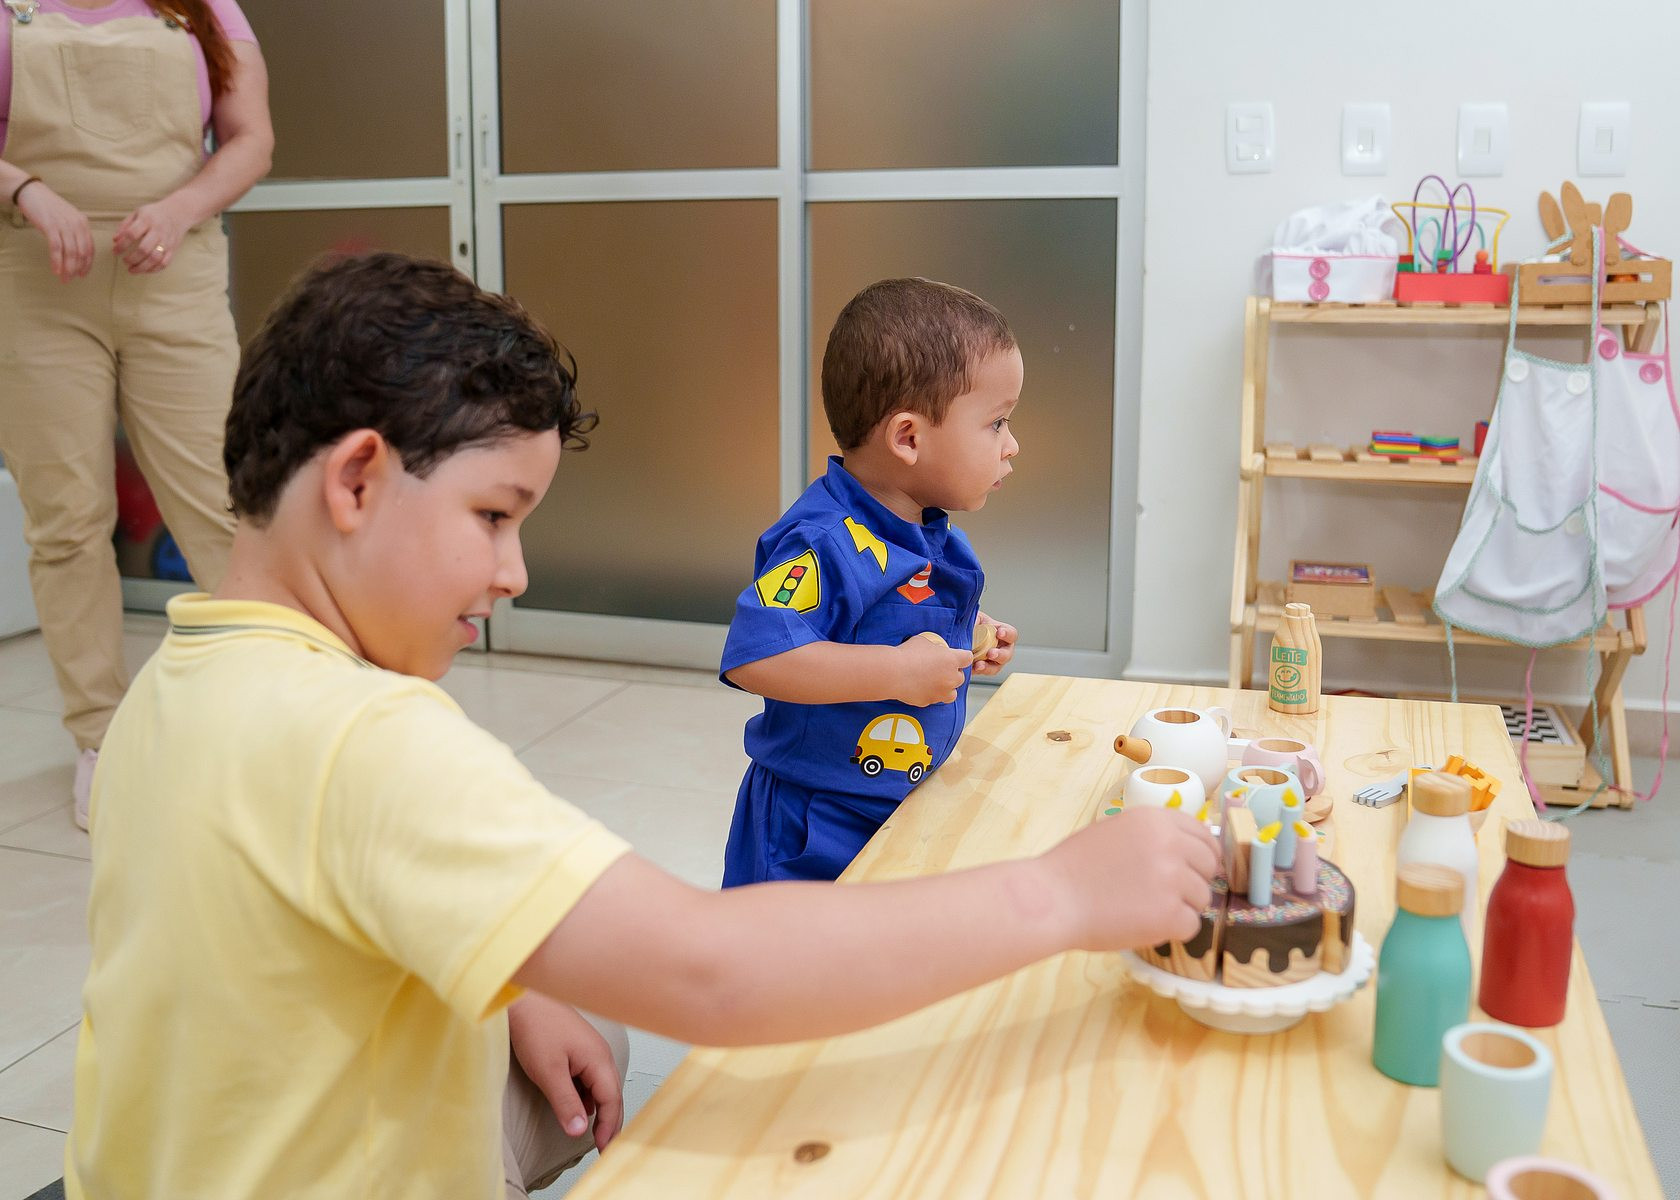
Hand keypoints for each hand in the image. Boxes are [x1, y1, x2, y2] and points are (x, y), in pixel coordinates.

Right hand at [16, 183, 92, 281]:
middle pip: (82, 252)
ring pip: (70, 252)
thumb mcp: (67, 218)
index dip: (87, 264)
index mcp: (83, 223)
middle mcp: (77, 224)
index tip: (83, 274)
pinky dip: (57, 261)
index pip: (90, 248)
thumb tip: (77, 252)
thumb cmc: (49, 207)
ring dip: (68, 268)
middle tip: (71, 279)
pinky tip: (55, 270)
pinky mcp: (50, 226)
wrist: (32, 191)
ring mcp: (64, 225)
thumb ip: (74, 232)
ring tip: (64, 278)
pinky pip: (56, 248)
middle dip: (77, 269)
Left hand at [113, 197, 191, 274]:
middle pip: (144, 249)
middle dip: (132, 258)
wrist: (178, 213)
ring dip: (142, 267)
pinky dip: (154, 269)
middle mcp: (158, 231)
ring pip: (155, 259)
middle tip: (124, 261)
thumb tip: (115, 240)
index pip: (131, 234)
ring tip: (132, 270)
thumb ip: (125, 226)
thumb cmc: (154, 213)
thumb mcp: (137, 213)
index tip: (115, 251)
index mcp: (147, 220)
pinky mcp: (173, 249)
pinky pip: (164, 263)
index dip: (121, 245)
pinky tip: (145, 270)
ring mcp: (167, 241)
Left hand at [508, 994, 623, 1152]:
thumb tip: (580, 1132)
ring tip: (591, 1133)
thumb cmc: (536, 1028)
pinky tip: (577, 1108)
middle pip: (611, 1095)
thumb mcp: (548, 1072)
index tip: (604, 1151)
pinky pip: (589, 1079)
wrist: (522, 999)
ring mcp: (590, 1052)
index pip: (612, 1101)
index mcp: (598, 1060)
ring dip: (598, 1111)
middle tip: (604, 1149)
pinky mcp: (578, 1051)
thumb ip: (566, 1104)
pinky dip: (586, 1097)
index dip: (610, 1128)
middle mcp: (600, 1055)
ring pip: (600, 1088)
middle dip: (609, 1123)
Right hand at [892, 633, 973, 706]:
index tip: (958, 657)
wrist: (892, 673)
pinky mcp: (929, 701)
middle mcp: (950, 678)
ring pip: (952, 693)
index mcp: (952, 660)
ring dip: (947, 688)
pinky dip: (930, 694)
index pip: (968, 658)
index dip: (962, 657)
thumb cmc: (907, 654)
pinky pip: (934, 698)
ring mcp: (940, 692)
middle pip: (961, 677)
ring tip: (935, 682)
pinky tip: (920, 687)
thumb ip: (933, 647)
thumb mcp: (922, 642)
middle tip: (941, 669)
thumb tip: (933, 650)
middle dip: (953, 673)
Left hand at [971, 612, 1016, 677]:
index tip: (999, 633)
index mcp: (1001, 633)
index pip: (1011, 634)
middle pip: (1007, 655)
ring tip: (979, 665)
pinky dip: (977, 672)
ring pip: (996, 667)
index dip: (1008, 634)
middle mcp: (1000, 648)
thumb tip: (973, 623)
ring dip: (989, 667)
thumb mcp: (973, 617)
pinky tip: (971, 668)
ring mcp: (991, 661)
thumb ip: (975, 619)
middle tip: (991, 653)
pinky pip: (982, 673)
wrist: (956, 637)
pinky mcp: (981, 669)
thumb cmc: (969, 624)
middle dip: (1000, 655)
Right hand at [1039, 806, 1220, 951]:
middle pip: (1209, 866)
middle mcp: (1170, 844)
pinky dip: (1172, 931)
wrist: (1052, 899)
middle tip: (1165, 895)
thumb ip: (1152, 836)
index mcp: (1155, 819)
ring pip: (1202, 898)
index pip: (1203, 834)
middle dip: (1193, 882)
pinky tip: (1144, 925)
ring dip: (1181, 908)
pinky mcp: (1170, 913)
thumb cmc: (1072, 869)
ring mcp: (1172, 879)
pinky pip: (1191, 925)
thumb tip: (1186, 851)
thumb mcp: (1115, 831)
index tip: (1195, 868)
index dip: (1202, 854)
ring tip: (1144, 910)